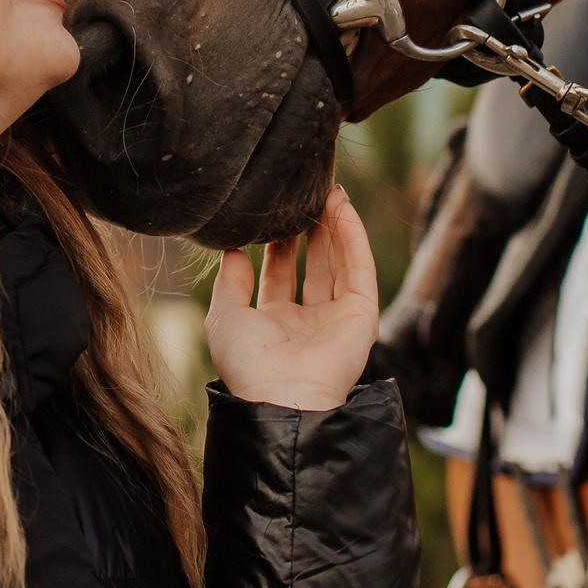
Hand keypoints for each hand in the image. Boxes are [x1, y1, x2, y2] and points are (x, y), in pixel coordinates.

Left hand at [206, 185, 380, 412]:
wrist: (281, 395)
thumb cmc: (248, 364)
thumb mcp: (225, 316)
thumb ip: (230, 282)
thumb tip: (232, 252)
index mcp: (275, 324)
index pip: (280, 275)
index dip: (279, 245)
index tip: (277, 215)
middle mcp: (309, 322)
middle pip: (314, 266)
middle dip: (310, 232)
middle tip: (307, 197)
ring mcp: (338, 319)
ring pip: (340, 263)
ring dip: (335, 227)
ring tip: (328, 192)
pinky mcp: (362, 317)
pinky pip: (360, 269)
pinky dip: (353, 237)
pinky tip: (343, 208)